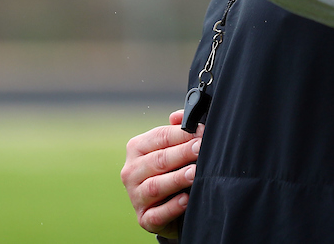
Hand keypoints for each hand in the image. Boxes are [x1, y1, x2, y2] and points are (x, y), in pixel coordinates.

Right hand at [120, 109, 203, 238]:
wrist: (167, 205)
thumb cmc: (171, 168)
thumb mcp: (172, 147)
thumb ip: (177, 129)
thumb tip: (177, 116)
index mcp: (137, 148)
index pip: (159, 137)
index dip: (182, 133)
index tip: (201, 131)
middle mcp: (131, 171)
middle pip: (158, 160)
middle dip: (182, 153)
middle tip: (200, 149)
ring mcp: (136, 196)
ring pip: (155, 186)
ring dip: (176, 179)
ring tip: (195, 173)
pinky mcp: (144, 218)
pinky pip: (156, 214)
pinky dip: (171, 207)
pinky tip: (186, 200)